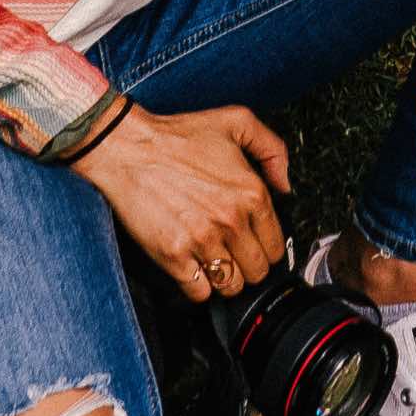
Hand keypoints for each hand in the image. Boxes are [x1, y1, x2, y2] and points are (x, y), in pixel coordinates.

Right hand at [73, 102, 290, 302]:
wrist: (130, 148)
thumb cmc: (179, 135)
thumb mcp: (237, 122)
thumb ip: (272, 150)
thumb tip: (285, 185)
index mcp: (251, 192)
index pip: (276, 245)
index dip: (267, 247)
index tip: (255, 244)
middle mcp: (231, 221)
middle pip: (257, 271)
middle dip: (249, 266)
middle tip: (235, 254)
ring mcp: (202, 241)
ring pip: (230, 286)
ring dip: (226, 278)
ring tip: (215, 262)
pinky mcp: (173, 256)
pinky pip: (199, 293)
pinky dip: (199, 287)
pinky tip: (194, 268)